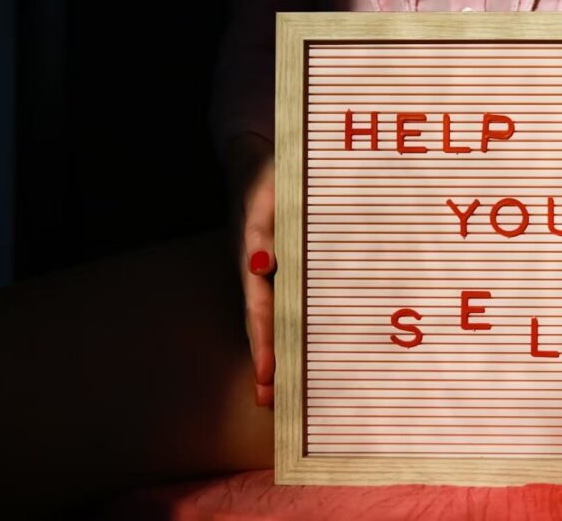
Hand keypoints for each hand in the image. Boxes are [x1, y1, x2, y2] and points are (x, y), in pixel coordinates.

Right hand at [224, 132, 276, 406]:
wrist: (262, 161)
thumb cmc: (270, 175)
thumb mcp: (268, 191)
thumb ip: (264, 226)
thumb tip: (260, 265)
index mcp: (254, 253)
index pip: (258, 305)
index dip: (264, 340)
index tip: (266, 375)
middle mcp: (260, 268)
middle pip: (263, 321)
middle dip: (267, 360)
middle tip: (270, 401)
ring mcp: (271, 270)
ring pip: (275, 315)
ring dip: (279, 351)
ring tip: (281, 393)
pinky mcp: (286, 267)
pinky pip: (290, 301)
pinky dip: (295, 328)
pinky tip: (307, 351)